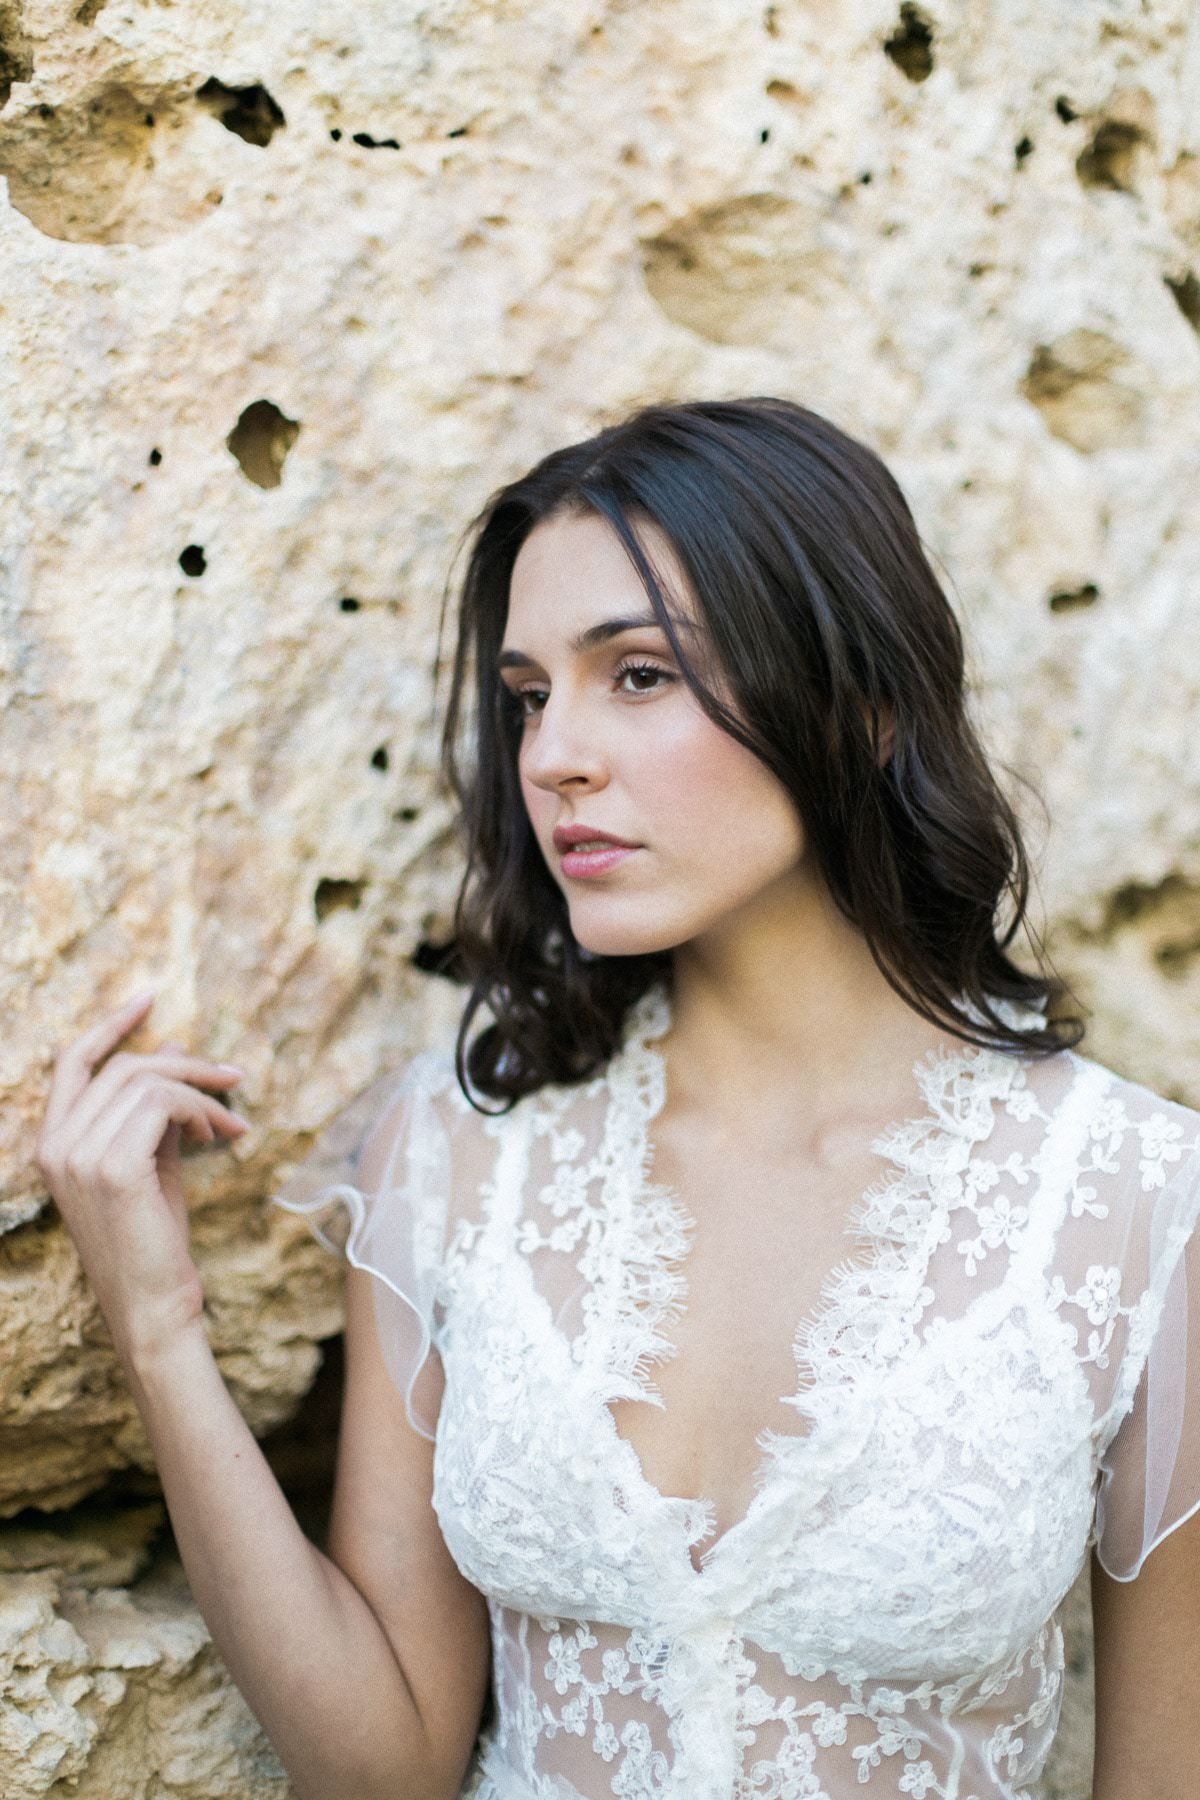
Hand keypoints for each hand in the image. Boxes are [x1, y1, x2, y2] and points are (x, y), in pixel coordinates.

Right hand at [35, 992, 249, 1365]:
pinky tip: (219, 1137)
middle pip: (125, 1066)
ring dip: (203, 1095)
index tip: (151, 997)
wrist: (155, 1308)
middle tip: (234, 1078)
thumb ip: (153, 1110)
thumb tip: (172, 1050)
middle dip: (187, 1064)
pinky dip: (201, 1112)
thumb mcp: (151, 1163)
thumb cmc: (154, 1241)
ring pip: (150, 1083)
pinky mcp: (112, 1167)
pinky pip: (165, 1105)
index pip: (73, 1061)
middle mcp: (55, 1145)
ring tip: (230, 1125)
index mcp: (52, 1143)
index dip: (111, 1024)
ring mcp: (78, 1156)